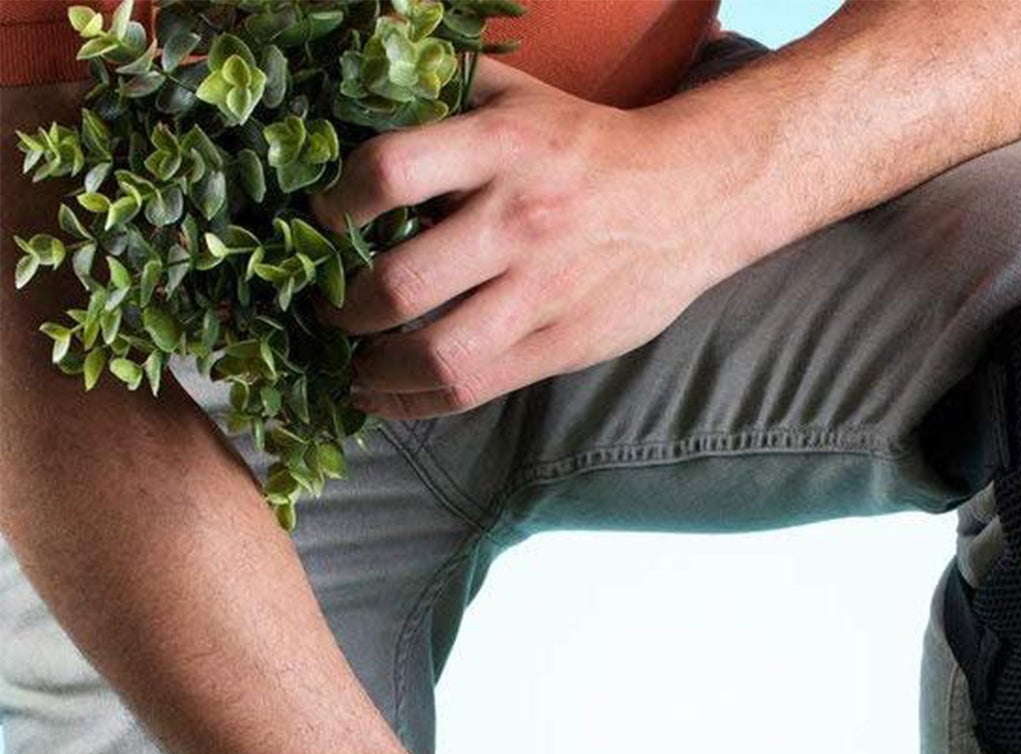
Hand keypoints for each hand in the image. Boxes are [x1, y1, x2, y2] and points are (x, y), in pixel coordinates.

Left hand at [306, 58, 728, 418]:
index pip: (391, 173)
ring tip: (352, 367)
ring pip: (436, 355)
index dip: (337, 203)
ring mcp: (542, 292)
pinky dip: (413, 401)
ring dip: (374, 371)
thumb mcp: (516, 97)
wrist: (689, 196)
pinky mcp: (562, 344)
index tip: (320, 220)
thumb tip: (357, 74)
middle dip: (343, 309)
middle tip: (325, 310)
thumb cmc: (585, 147)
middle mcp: (518, 221)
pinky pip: (473, 386)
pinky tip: (384, 395)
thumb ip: (440, 90)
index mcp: (500, 147)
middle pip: (402, 284)